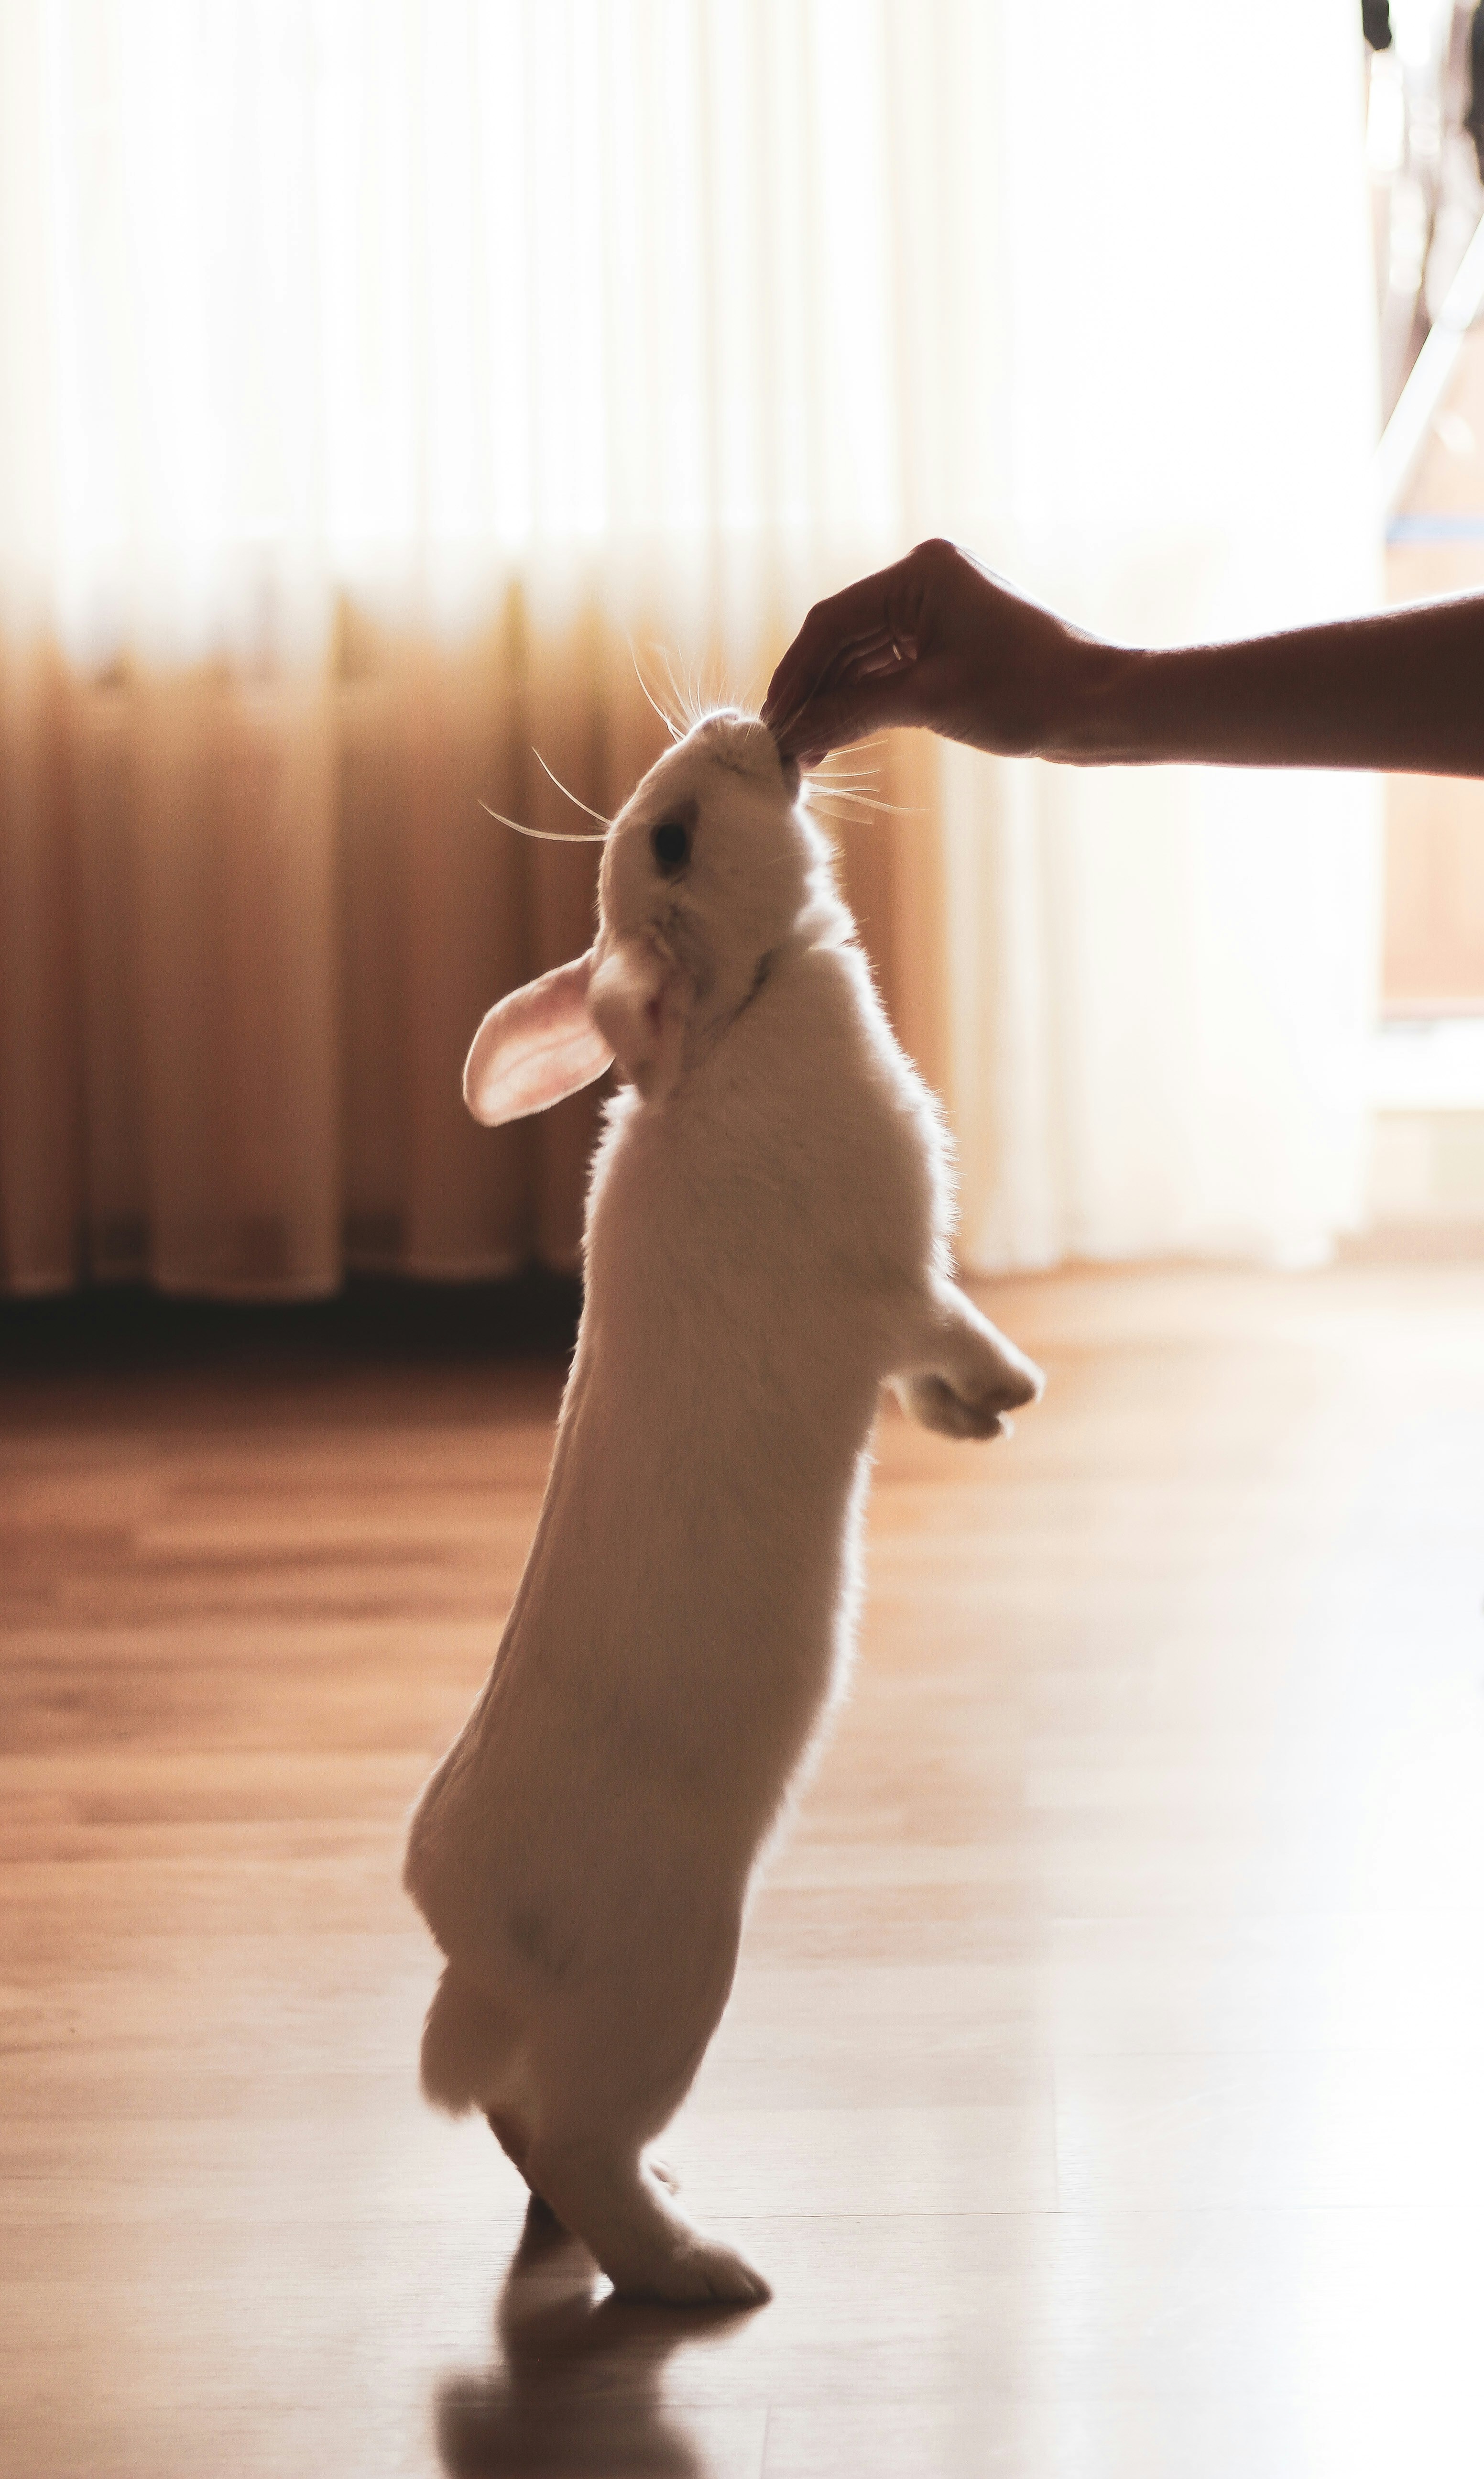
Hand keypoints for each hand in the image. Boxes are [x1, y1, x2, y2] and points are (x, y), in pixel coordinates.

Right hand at [761, 537, 1114, 763]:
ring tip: (805, 749)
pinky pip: (889, 670)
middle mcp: (925, 582)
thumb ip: (852, 712)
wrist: (1099, 707)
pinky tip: (836, 735)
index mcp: (921, 573)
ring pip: (864, 657)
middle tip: (782, 742)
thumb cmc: (1027, 692)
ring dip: (834, 701)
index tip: (772, 721)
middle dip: (812, 690)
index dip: (795, 673)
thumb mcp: (928, 701)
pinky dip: (864, 702)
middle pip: (844, 638)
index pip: (832, 621)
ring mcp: (938, 612)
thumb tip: (793, 735)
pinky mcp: (950, 644)